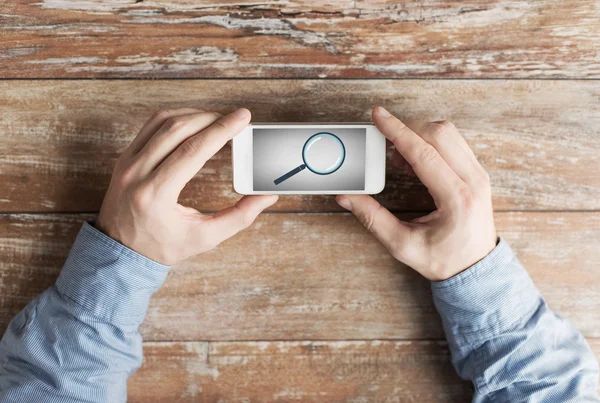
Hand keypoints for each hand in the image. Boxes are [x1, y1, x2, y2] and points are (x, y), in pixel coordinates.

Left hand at [96, 108, 277, 264]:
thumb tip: (266, 197)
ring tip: (217, 121)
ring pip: (163, 121)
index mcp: (155, 195)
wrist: (120, 251)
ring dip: (194, 115)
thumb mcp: (204, 238)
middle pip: (179, 129)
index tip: (242, 117)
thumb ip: (239, 217)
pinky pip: (151, 126)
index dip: (221, 130)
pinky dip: (176, 118)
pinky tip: (194, 123)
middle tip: (235, 120)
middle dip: (212, 118)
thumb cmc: (162, 246)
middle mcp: (137, 173)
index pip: (193, 150)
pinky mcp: (125, 157)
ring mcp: (127, 163)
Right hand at [336, 107, 496, 280]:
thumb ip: (373, 219)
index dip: (397, 131)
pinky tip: (415, 161)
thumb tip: (347, 197)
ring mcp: (479, 174)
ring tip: (399, 159)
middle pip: (439, 133)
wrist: (476, 269)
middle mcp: (473, 181)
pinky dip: (430, 143)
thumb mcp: (403, 245)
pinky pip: (454, 143)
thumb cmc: (444, 260)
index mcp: (457, 199)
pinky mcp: (477, 173)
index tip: (378, 116)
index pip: (424, 153)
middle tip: (384, 144)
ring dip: (419, 135)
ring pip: (448, 133)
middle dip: (407, 129)